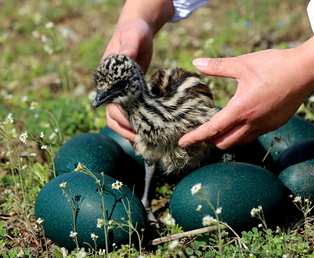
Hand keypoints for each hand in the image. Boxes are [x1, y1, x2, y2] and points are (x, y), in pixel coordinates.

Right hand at [103, 19, 153, 141]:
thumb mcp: (133, 36)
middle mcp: (110, 88)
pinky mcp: (130, 93)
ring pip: (119, 119)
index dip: (123, 120)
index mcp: (107, 78)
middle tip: (144, 141)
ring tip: (145, 142)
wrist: (137, 30)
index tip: (136, 130)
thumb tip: (125, 57)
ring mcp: (119, 92)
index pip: (111, 106)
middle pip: (114, 117)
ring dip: (130, 131)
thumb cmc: (134, 32)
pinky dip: (136, 123)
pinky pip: (130, 113)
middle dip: (127, 131)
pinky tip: (148, 132)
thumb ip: (129, 47)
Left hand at [179, 37, 313, 148]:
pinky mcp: (275, 125)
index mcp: (241, 109)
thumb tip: (196, 63)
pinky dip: (241, 134)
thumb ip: (217, 66)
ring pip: (239, 142)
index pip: (212, 129)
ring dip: (226, 138)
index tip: (182, 143)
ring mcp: (265, 126)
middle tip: (201, 131)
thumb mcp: (242, 64)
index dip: (195, 137)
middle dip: (210, 140)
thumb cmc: (274, 65)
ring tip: (219, 129)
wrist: (307, 70)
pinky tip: (241, 122)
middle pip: (224, 142)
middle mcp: (252, 123)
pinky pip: (253, 136)